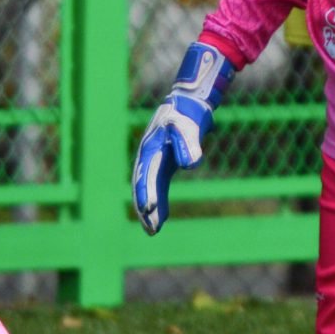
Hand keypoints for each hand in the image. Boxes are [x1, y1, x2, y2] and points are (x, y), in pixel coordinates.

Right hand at [132, 42, 234, 234]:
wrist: (188, 103)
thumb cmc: (187, 114)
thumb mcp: (188, 126)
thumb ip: (189, 144)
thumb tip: (191, 165)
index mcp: (150, 148)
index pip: (146, 174)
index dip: (146, 192)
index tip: (149, 208)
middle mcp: (148, 156)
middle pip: (143, 186)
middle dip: (145, 207)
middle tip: (151, 229)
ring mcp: (155, 161)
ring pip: (149, 189)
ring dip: (151, 209)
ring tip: (154, 231)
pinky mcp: (164, 164)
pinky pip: (158, 186)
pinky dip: (159, 200)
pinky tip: (163, 217)